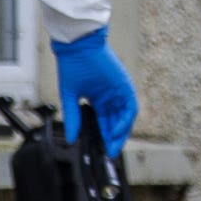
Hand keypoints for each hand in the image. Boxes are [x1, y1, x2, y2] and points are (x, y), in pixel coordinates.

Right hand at [49, 30, 138, 156]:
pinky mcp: (125, 86)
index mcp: (98, 97)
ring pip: (124, 117)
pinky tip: (117, 131)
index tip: (102, 151)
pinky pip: (129, 107)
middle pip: (115, 122)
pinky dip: (124, 120)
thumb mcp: (70, 97)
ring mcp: (119, 91)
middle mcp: (110, 96)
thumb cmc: (72, 66)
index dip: (103, 137)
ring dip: (120, 133)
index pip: (104, 122)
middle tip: (110, 154)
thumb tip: (70, 138)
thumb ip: (72, 117)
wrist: (78, 47)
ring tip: (113, 146)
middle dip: (113, 139)